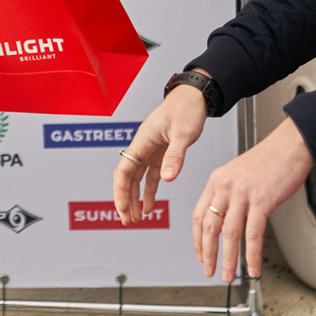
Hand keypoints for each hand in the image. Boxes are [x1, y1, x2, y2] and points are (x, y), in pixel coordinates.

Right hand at [114, 79, 209, 225]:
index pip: (124, 171)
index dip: (120, 193)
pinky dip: (149, 191)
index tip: (123, 210)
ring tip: (136, 217)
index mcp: (142, 141)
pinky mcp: (160, 152)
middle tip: (128, 220)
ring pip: (137, 179)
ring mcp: (151, 150)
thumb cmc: (187, 107)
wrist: (195, 94)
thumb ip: (175, 156)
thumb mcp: (183, 133)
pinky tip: (149, 205)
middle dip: (125, 200)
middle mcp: (142, 146)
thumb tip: (167, 178)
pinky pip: (150, 175)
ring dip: (135, 198)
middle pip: (127, 178)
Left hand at [192, 120, 315, 281]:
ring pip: (229, 234)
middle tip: (209, 270)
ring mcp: (242, 194)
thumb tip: (227, 219)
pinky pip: (253, 234)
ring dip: (228, 259)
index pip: (198, 215)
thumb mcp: (238, 173)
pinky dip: (251, 254)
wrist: (291, 145)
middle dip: (208, 253)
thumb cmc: (269, 159)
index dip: (198, 239)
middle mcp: (225, 187)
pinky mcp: (261, 200)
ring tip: (228, 274)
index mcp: (216, 180)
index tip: (200, 253)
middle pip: (209, 227)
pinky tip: (252, 266)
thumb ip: (229, 194)